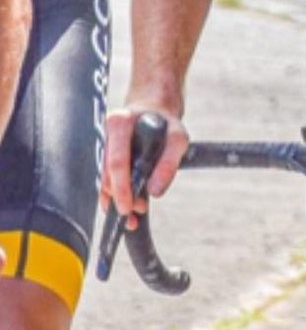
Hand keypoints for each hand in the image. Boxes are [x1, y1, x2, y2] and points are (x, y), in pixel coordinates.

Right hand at [102, 104, 188, 221]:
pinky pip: (105, 181)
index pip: (117, 161)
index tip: (127, 207)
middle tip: (137, 211)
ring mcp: (103, 147)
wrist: (154, 112)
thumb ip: (169, 162)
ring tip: (133, 217)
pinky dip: (114, 198)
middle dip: (120, 197)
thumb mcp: (178, 138)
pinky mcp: (105, 158)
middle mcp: (105, 134)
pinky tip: (125, 212)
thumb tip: (154, 191)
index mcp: (119, 123)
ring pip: (103, 180)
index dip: (121, 186)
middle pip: (106, 174)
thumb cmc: (166, 124)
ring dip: (116, 201)